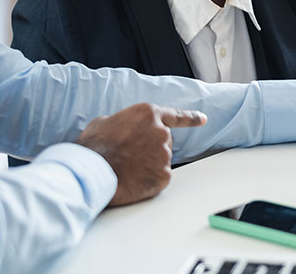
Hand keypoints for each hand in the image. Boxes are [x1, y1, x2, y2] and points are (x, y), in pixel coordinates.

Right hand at [75, 103, 206, 205]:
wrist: (93, 172)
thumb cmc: (94, 147)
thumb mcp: (104, 122)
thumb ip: (123, 122)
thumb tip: (123, 129)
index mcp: (148, 114)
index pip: (175, 115)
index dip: (190, 117)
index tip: (202, 119)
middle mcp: (161, 132)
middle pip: (164, 141)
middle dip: (150, 148)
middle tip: (129, 155)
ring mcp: (165, 154)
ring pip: (161, 160)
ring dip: (148, 164)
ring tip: (127, 168)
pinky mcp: (164, 175)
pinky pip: (160, 177)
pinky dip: (148, 180)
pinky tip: (133, 179)